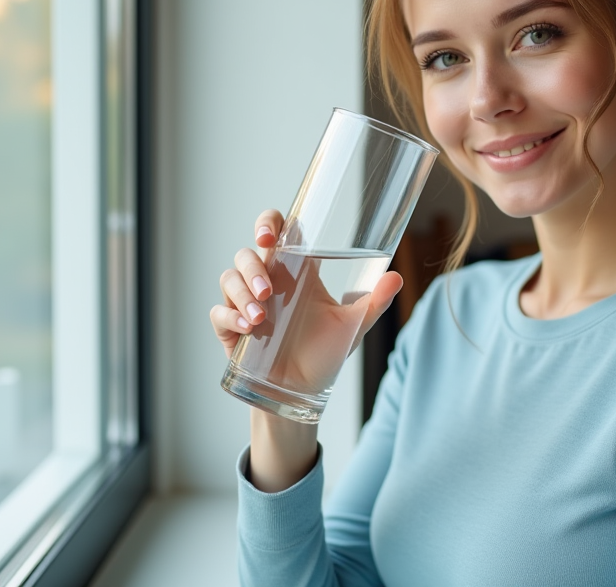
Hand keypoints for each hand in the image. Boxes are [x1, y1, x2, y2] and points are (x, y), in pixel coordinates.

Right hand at [209, 209, 402, 366]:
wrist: (304, 393)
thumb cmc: (325, 353)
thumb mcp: (353, 325)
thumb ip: (375, 301)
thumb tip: (397, 277)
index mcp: (296, 273)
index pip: (277, 233)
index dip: (268, 223)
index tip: (270, 235)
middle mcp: (269, 282)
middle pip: (248, 254)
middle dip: (252, 265)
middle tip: (268, 287)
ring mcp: (246, 304)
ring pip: (229, 278)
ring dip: (242, 292)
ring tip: (261, 316)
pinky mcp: (230, 329)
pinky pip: (218, 312)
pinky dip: (229, 316)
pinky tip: (247, 328)